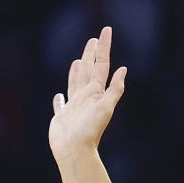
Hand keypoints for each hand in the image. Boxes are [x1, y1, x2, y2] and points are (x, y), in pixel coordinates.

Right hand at [49, 27, 126, 162]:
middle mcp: (86, 97)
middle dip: (91, 54)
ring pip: (75, 83)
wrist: (76, 151)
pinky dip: (60, 99)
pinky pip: (60, 104)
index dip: (103, 47)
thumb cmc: (90, 131)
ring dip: (77, 71)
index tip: (106, 30)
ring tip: (78, 61)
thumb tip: (124, 69)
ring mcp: (75, 107)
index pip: (101, 65)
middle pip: (89, 70)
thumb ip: (114, 90)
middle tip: (94, 39)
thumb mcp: (105, 108)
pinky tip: (59, 96)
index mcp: (96, 92)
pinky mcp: (63, 117)